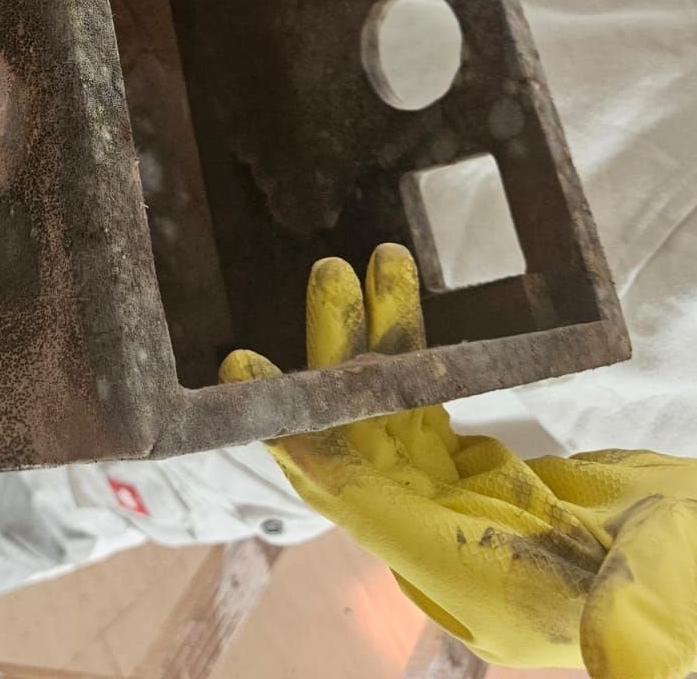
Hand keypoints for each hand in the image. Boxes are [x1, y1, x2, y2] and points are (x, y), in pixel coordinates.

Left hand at [221, 245, 696, 676]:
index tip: (249, 377)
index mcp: (463, 579)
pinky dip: (411, 352)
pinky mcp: (483, 472)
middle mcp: (441, 544)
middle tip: (327, 276)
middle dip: (336, 360)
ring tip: (359, 264)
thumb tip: (626, 659)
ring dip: (371, 340)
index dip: (305, 438)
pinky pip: (423, 404)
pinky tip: (398, 294)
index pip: (360, 502)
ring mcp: (457, 507)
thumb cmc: (687, 588)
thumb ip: (633, 625)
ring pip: (387, 412)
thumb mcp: (660, 602)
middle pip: (360, 442)